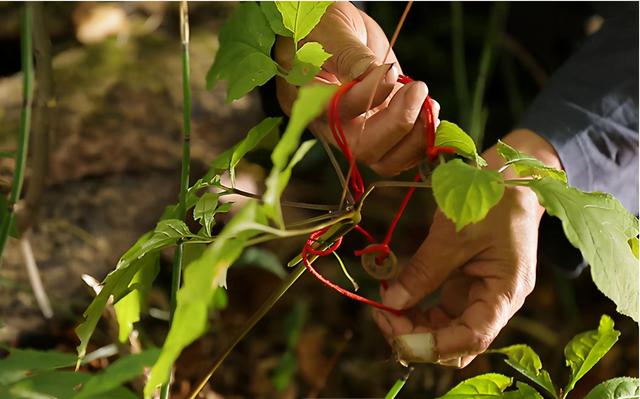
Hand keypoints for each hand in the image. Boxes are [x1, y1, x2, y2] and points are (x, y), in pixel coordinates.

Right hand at [274, 2, 439, 175]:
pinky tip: (430, 110)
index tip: (388, 70)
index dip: (368, 98)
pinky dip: (423, 139)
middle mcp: (334, 125)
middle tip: (418, 89)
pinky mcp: (382, 130)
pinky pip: (403, 153)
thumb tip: (377, 77)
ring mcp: (360, 131)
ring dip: (416, 137)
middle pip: (364, 149)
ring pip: (386, 160)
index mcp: (311, 101)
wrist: (334, 32)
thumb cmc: (324, 25)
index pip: (337, 115)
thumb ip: (350, 55)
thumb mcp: (332, 30)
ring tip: (429, 103)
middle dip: (399, 123)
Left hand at [373, 129, 562, 366]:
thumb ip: (424, 271)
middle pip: (458, 343)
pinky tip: (395, 298)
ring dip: (414, 327)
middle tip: (382, 316)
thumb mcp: (454, 234)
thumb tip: (392, 303)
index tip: (396, 333)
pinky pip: (441, 312)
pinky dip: (417, 311)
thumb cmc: (490, 201)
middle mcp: (496, 303)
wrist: (508, 178)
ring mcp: (480, 296)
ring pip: (446, 331)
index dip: (434, 344)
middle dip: (419, 338)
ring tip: (383, 307)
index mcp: (506, 292)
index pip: (473, 337)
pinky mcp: (466, 286)